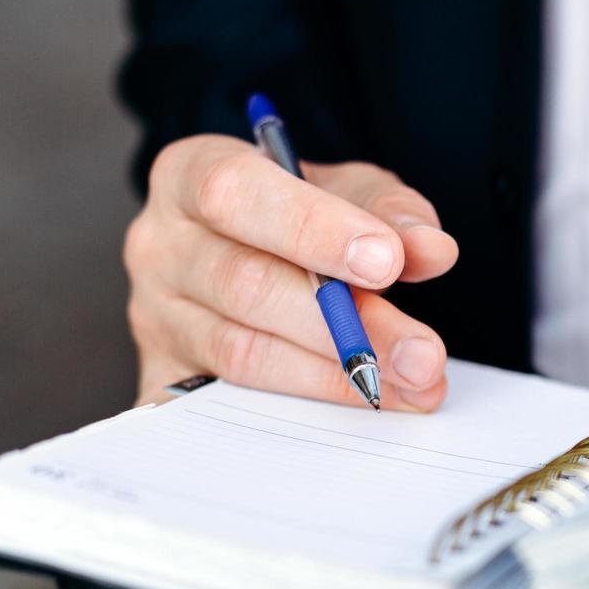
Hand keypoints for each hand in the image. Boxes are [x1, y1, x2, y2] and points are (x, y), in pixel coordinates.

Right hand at [123, 134, 458, 409]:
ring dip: (337, 377)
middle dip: (347, 324)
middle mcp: (160, 246)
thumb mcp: (345, 191)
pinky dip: (299, 413)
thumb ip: (388, 211)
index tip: (387, 260)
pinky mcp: (165, 380)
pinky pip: (229, 408)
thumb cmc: (295, 216)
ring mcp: (156, 318)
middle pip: (247, 286)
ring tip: (413, 385)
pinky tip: (357, 412)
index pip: (236, 193)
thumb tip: (432, 249)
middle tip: (422, 354)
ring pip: (244, 354)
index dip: (313, 228)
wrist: (245, 252)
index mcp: (190, 175)